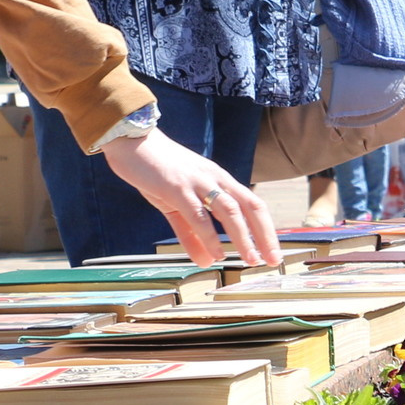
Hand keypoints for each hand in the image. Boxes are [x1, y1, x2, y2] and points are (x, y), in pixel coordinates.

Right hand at [102, 130, 275, 266]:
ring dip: (242, 237)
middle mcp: (215, 178)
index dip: (266, 230)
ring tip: (250, 260)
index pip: (253, 205)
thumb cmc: (157, 171)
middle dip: (264, 236)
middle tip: (272, 261)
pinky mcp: (176, 187)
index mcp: (220, 180)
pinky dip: (210, 236)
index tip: (273, 253)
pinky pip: (198, 214)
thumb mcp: (178, 206)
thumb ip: (192, 235)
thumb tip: (207, 261)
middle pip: (250, 207)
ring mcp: (197, 181)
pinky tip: (216, 254)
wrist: (131, 142)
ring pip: (229, 211)